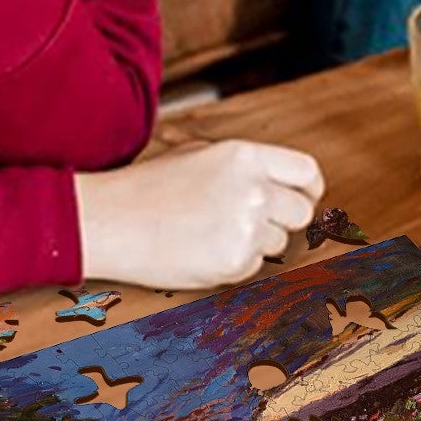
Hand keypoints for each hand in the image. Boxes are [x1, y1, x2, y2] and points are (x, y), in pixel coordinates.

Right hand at [75, 139, 324, 288]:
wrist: (110, 221)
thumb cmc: (149, 187)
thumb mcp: (201, 154)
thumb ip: (247, 166)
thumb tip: (283, 183)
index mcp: (246, 157)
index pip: (306, 172)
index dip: (309, 189)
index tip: (304, 198)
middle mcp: (254, 190)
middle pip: (301, 212)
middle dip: (284, 219)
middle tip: (252, 222)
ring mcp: (247, 227)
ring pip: (278, 242)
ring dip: (255, 242)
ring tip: (211, 232)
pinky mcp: (235, 262)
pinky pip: (254, 266)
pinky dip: (234, 262)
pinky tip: (201, 249)